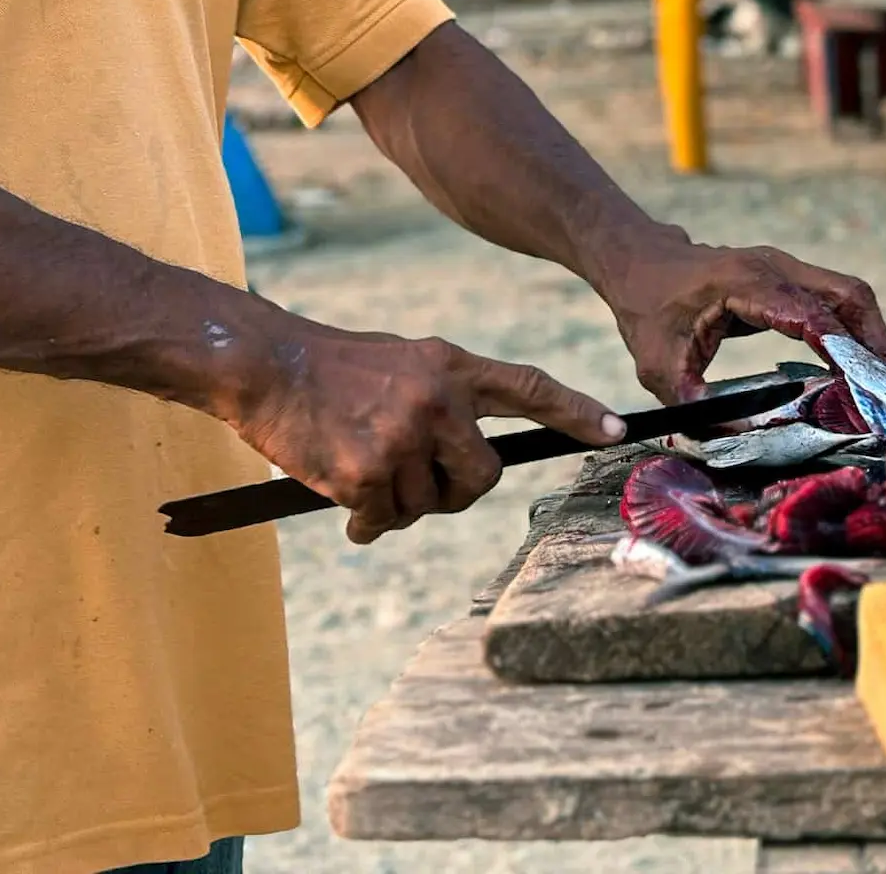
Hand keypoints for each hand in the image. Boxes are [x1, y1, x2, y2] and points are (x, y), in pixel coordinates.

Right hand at [237, 319, 625, 544]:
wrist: (267, 365)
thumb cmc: (331, 369)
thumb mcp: (399, 365)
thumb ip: (439, 405)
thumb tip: (457, 476)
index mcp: (448, 365)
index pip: (526, 388)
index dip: (575, 410)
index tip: (618, 429)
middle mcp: (436, 398)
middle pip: (483, 476)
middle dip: (453, 490)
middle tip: (411, 479)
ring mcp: (404, 435)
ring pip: (428, 504)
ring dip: (396, 502)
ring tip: (357, 465)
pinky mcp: (369, 472)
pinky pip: (384, 520)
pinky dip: (364, 520)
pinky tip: (339, 489)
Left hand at [605, 233, 885, 402]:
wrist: (638, 263)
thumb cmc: (647, 310)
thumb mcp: (661, 368)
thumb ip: (700, 407)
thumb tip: (747, 441)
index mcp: (745, 281)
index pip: (811, 314)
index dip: (844, 351)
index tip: (868, 389)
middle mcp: (774, 267)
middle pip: (847, 297)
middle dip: (876, 344)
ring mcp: (784, 268)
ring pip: (848, 296)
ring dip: (871, 338)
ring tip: (882, 386)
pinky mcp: (788, 278)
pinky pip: (834, 301)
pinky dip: (854, 332)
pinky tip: (859, 371)